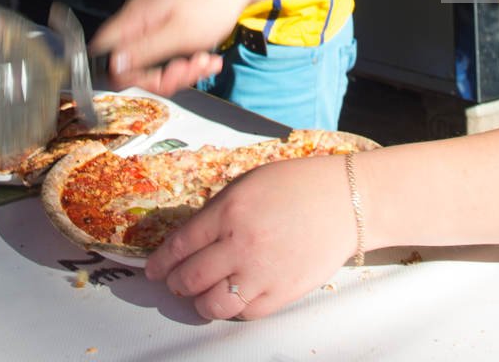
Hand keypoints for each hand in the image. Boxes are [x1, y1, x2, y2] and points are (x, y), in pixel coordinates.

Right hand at [91, 0, 243, 94]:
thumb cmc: (212, 0)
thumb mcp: (178, 34)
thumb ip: (143, 50)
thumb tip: (113, 65)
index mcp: (136, 17)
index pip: (105, 49)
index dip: (122, 72)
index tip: (151, 78)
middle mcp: (141, 18)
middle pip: (133, 61)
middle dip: (162, 75)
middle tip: (185, 71)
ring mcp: (156, 21)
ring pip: (156, 61)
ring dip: (182, 70)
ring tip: (204, 63)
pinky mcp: (172, 25)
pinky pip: (172, 53)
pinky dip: (190, 60)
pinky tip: (208, 58)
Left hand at [148, 154, 358, 319]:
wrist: (346, 201)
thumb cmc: (297, 186)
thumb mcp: (248, 184)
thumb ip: (218, 212)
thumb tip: (191, 241)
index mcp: (229, 211)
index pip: (180, 245)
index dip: (161, 262)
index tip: (153, 271)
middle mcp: (241, 244)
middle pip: (190, 277)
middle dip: (176, 284)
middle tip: (175, 283)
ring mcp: (262, 272)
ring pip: (213, 305)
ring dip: (199, 304)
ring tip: (200, 297)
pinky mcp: (283, 293)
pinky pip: (245, 314)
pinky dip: (233, 310)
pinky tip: (232, 300)